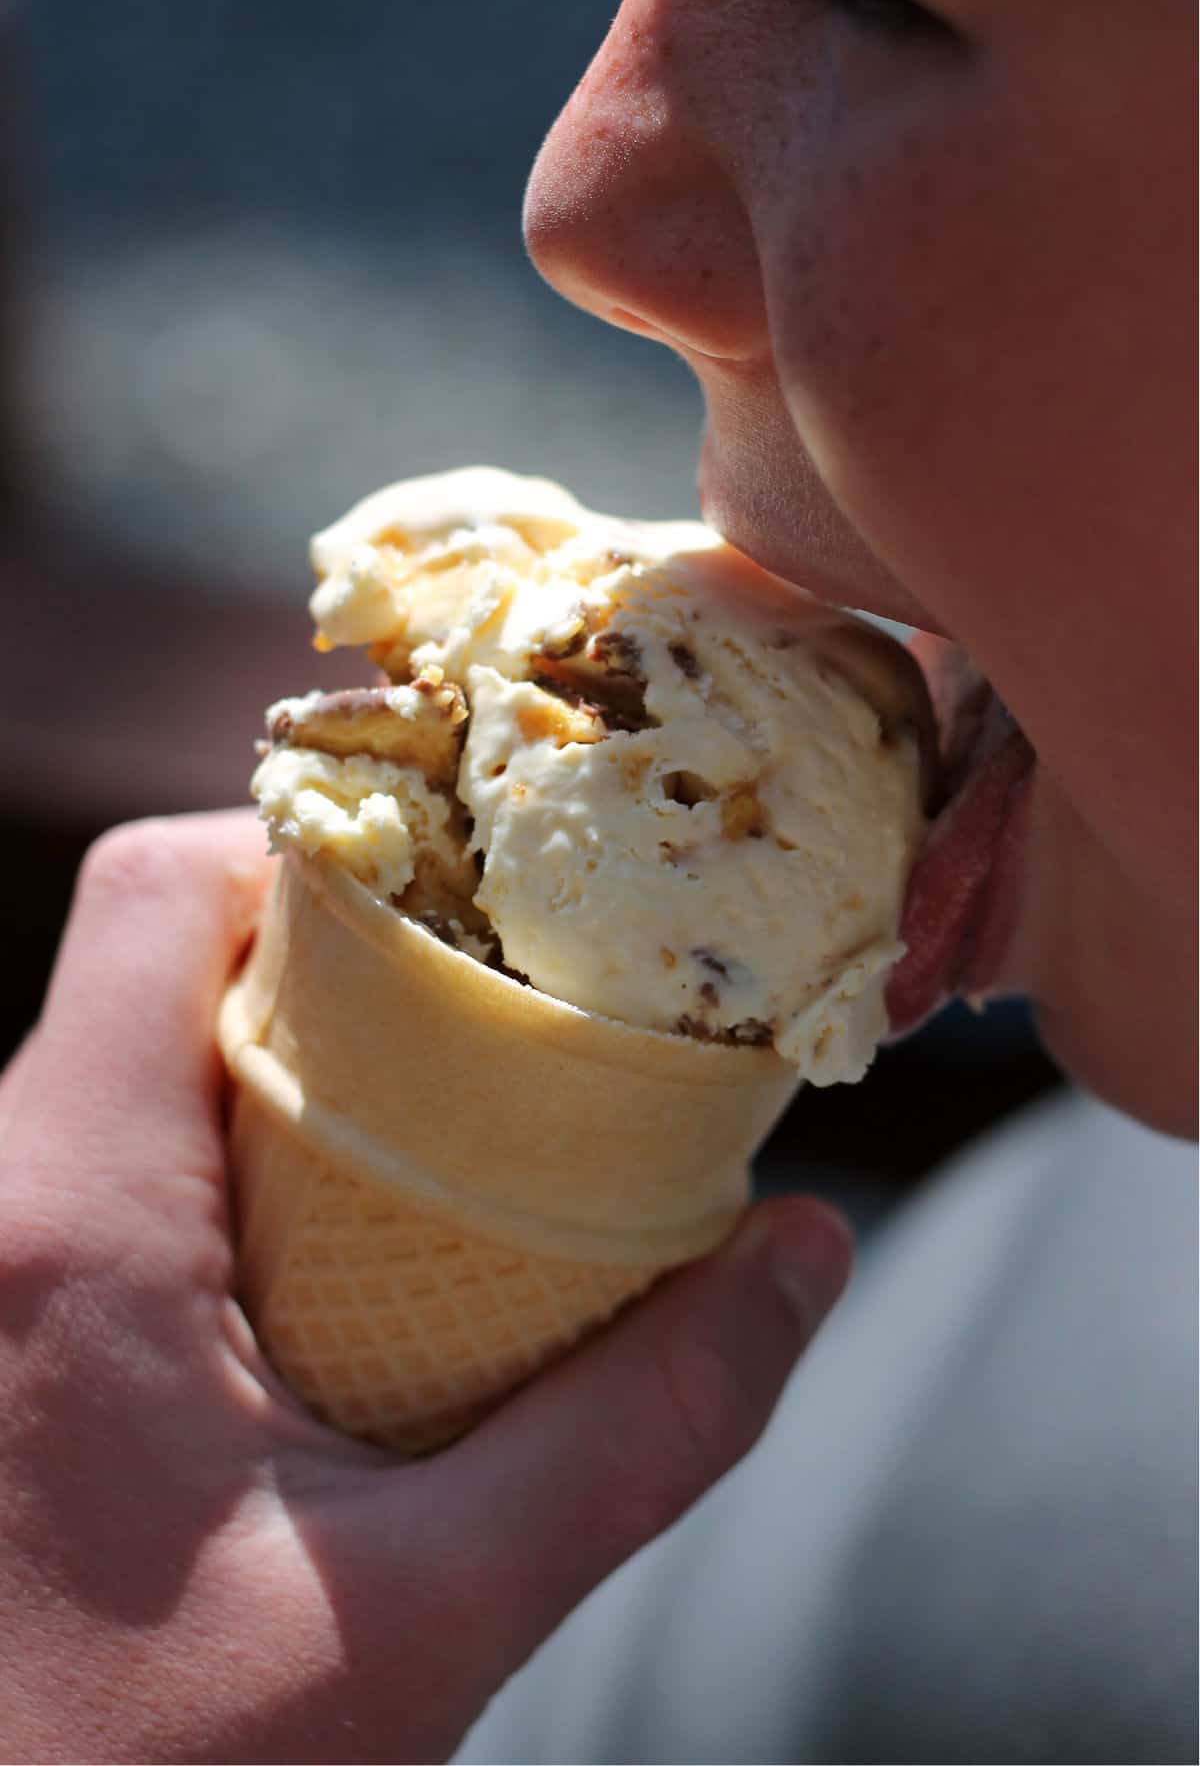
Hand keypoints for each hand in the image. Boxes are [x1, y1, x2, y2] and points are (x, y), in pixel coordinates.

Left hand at [0, 811, 851, 1762]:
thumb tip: (804, 1256)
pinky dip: (238, 1140)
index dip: (319, 852)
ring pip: (139, 1045)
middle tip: (504, 1022)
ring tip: (452, 1124)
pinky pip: (114, 1141)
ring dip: (296, 1053)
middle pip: (164, 953)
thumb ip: (641, 1429)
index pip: (155, 892)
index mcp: (68, 1220)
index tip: (472, 914)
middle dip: (342, 955)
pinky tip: (349, 1236)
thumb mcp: (427, 1614)